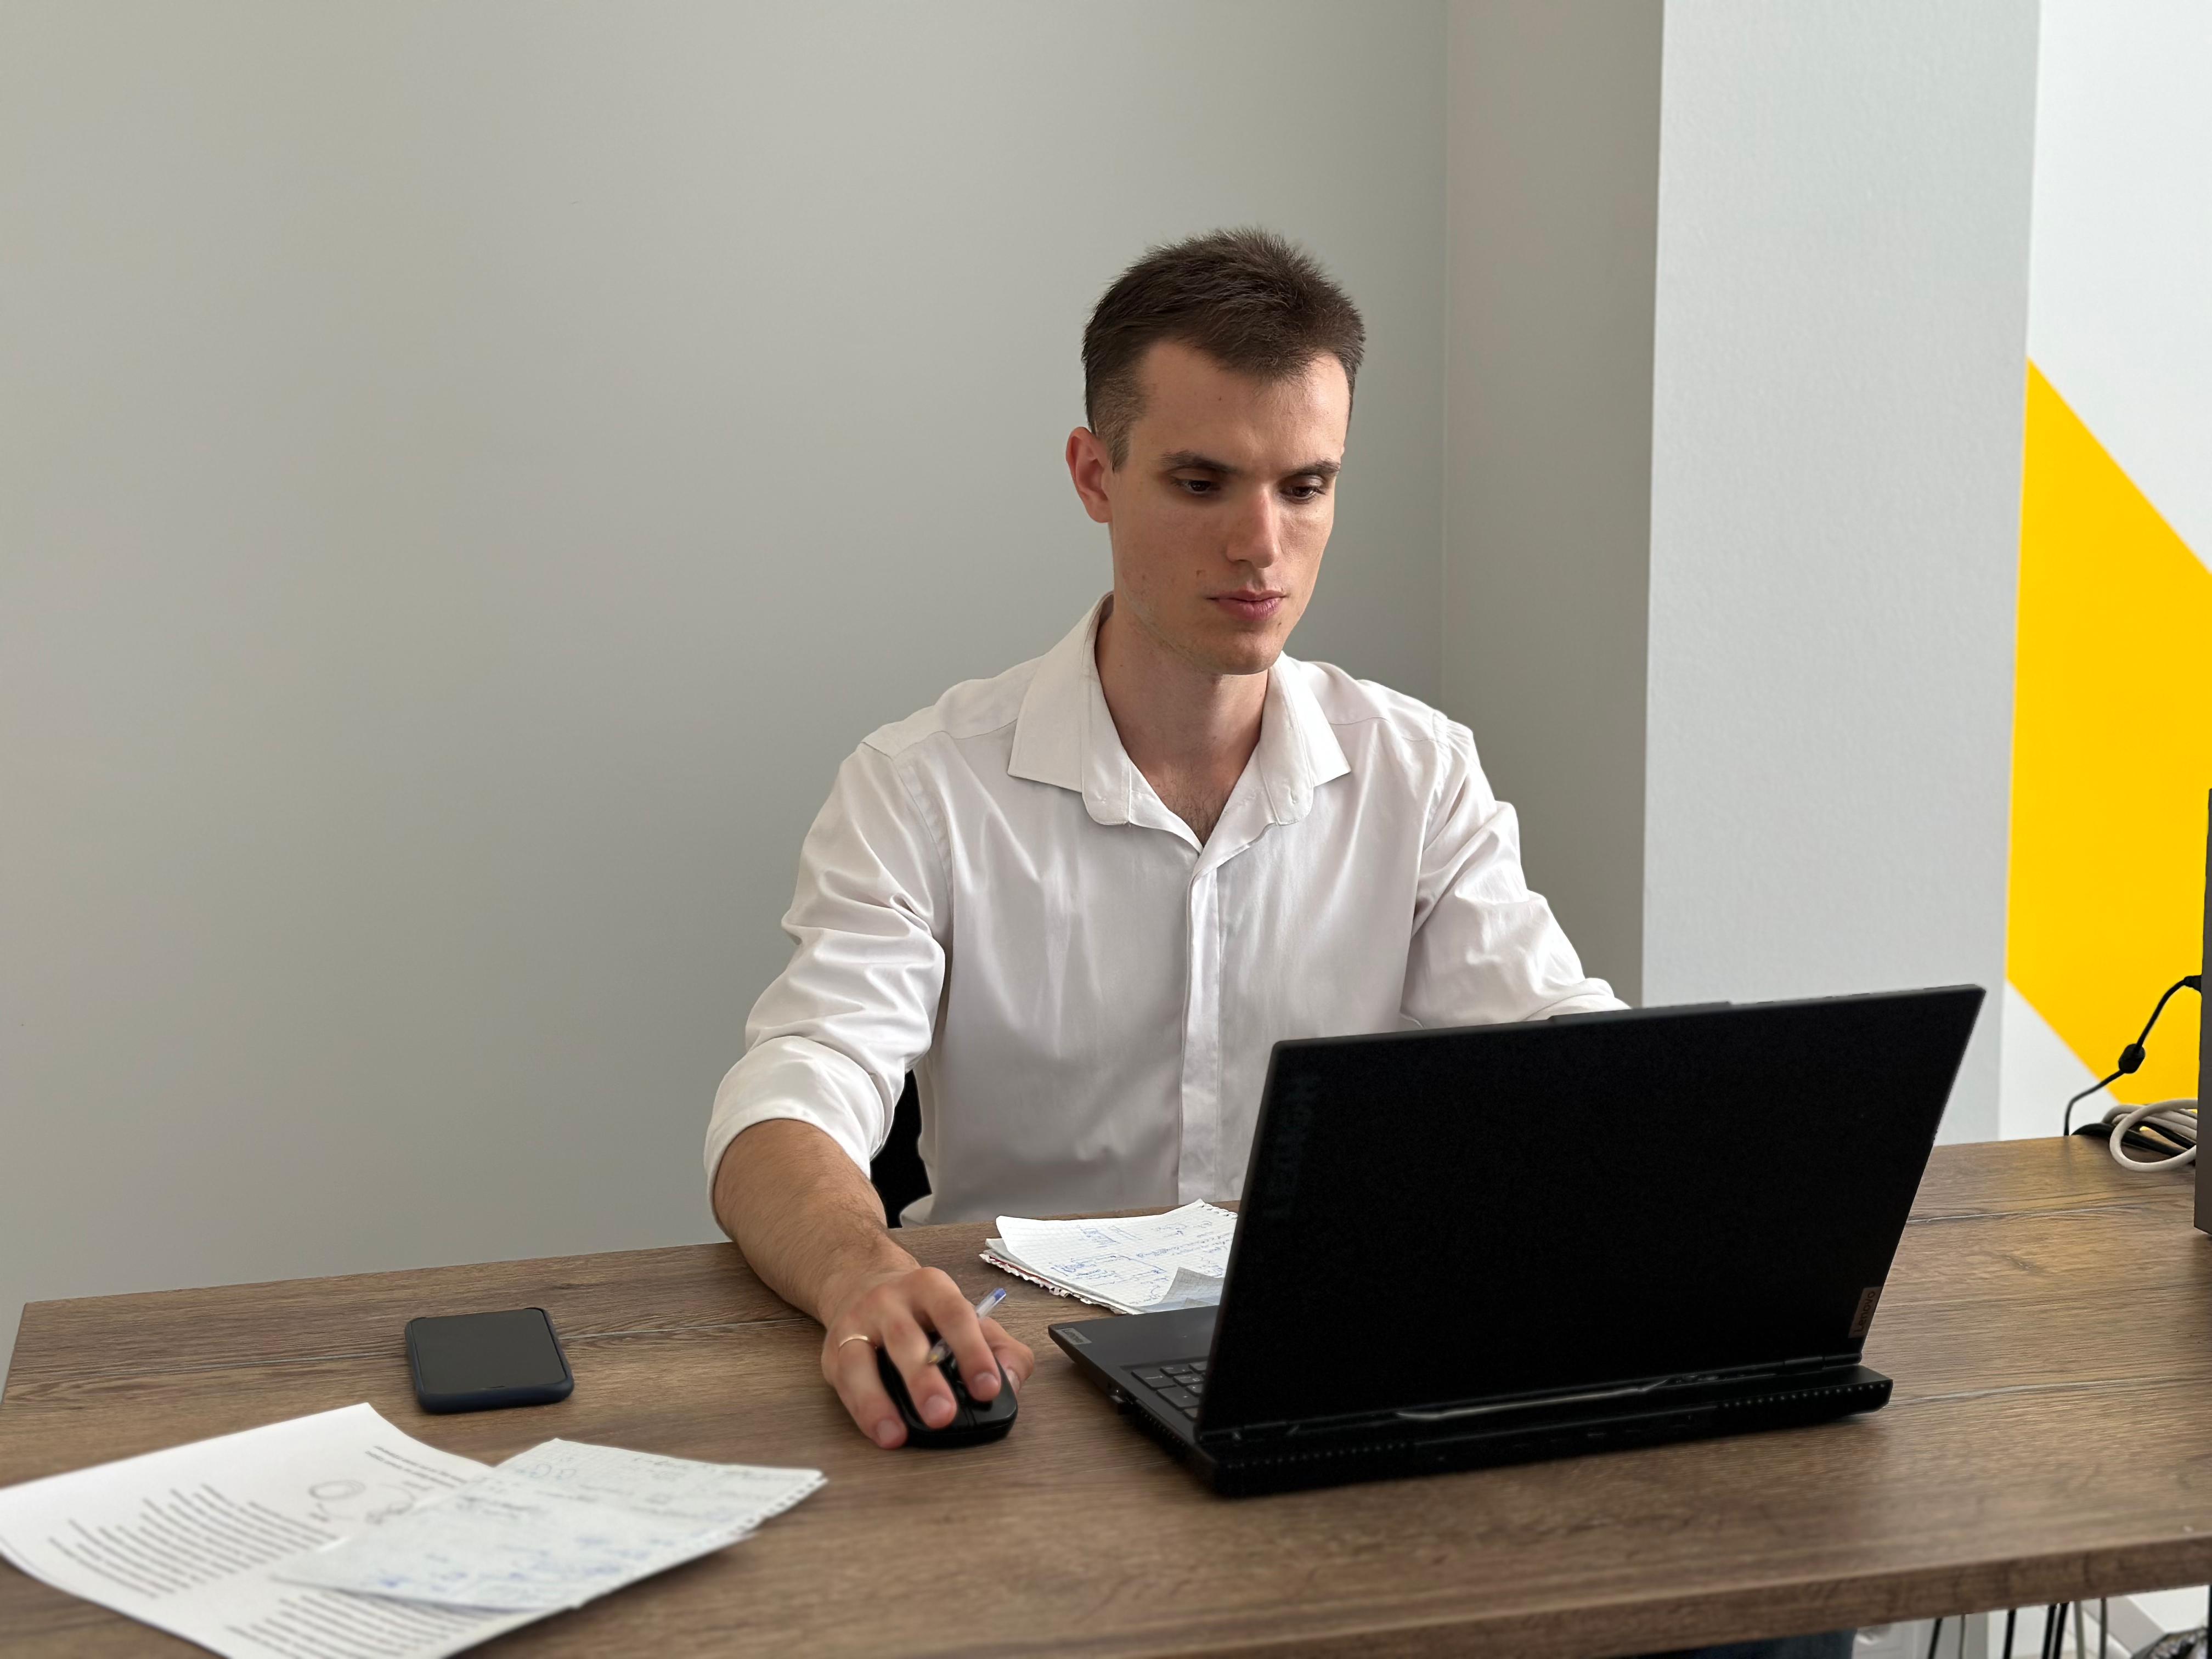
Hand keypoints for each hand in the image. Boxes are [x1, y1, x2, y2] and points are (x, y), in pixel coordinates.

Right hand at [821, 1265, 1034, 1446]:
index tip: (989, 1388)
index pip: (955, 1314)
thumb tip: (1011, 1381)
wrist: (863, 1281)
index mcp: (931, 1287)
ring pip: (863, 1362)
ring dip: (880, 1401)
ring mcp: (857, 1324)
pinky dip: (862, 1410)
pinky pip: (845, 1383)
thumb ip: (1000, 1347)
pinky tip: (880, 1431)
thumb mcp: (966, 1316)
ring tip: (898, 1434)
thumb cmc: (923, 1311)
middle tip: (944, 1415)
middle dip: (925, 1380)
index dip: (973, 1351)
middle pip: (906, 1339)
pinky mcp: (833, 1352)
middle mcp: (890, 1301)